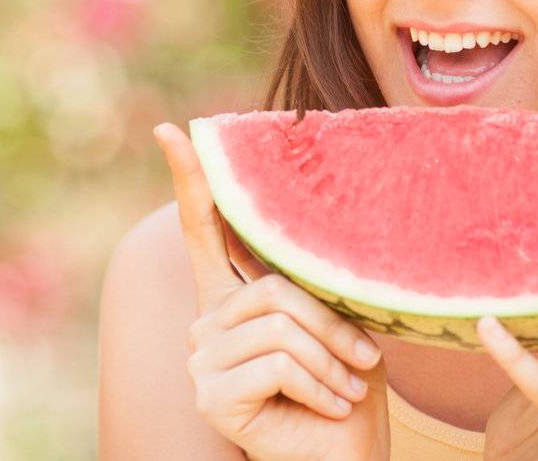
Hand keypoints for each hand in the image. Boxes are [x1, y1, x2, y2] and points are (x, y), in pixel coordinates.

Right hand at [153, 122, 390, 460]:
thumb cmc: (345, 392)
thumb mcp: (335, 324)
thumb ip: (308, 282)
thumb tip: (315, 219)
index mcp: (232, 299)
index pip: (207, 231)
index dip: (191, 180)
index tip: (172, 130)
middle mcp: (207, 323)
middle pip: (272, 287)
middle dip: (331, 324)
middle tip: (365, 361)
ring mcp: (203, 360)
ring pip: (279, 324)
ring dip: (331, 360)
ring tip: (347, 389)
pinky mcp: (211, 394)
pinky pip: (278, 362)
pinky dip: (318, 385)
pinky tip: (327, 407)